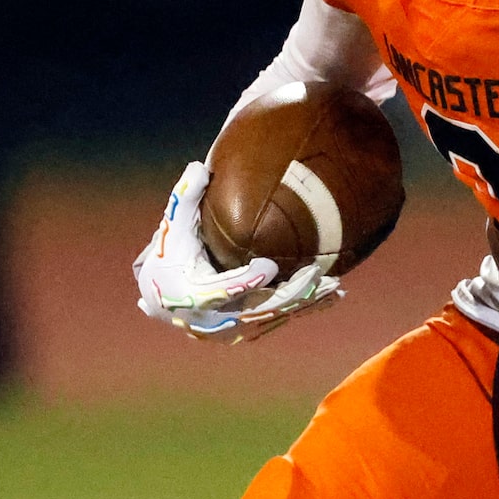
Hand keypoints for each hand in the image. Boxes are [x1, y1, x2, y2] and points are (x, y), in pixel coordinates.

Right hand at [131, 161, 343, 341]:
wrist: (163, 297)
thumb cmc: (170, 255)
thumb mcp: (173, 225)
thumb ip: (185, 197)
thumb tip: (200, 166)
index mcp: (191, 294)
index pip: (221, 291)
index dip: (245, 282)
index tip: (270, 267)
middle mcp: (212, 319)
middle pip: (257, 309)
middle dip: (289, 294)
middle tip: (315, 274)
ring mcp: (232, 329)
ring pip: (274, 317)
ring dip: (305, 303)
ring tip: (335, 286)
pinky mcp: (247, 332)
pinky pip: (280, 320)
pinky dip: (306, 309)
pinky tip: (332, 297)